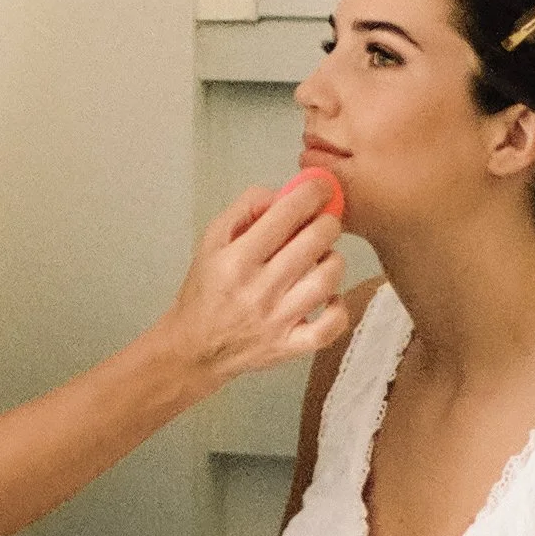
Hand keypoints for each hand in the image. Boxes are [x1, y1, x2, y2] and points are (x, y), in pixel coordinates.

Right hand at [162, 178, 347, 388]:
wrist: (196, 348)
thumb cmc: (207, 289)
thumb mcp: (212, 240)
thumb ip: (245, 209)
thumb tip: (284, 194)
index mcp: (236, 259)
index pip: (285, 215)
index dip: (312, 193)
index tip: (322, 187)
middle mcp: (258, 289)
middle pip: (314, 242)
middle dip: (327, 222)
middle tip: (324, 222)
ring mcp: (277, 321)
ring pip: (327, 280)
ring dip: (333, 260)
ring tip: (322, 258)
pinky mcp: (290, 346)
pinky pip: (331, 326)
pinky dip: (338, 307)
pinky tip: (328, 296)